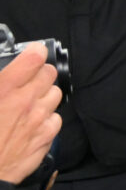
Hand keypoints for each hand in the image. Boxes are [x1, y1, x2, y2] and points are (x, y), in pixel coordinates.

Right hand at [0, 44, 62, 184]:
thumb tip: (5, 79)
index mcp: (6, 89)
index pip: (34, 58)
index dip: (35, 52)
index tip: (32, 53)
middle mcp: (27, 101)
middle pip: (49, 73)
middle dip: (40, 73)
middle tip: (28, 79)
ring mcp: (40, 119)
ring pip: (55, 94)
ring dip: (44, 94)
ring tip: (29, 101)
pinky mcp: (46, 137)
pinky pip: (56, 118)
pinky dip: (47, 117)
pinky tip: (33, 122)